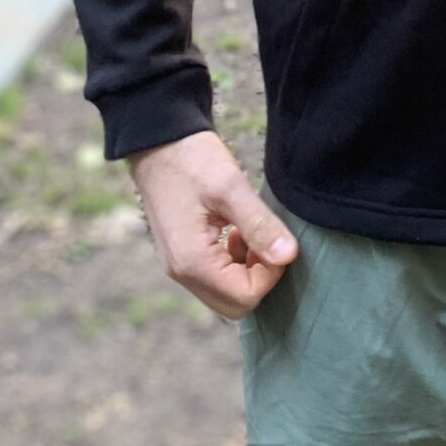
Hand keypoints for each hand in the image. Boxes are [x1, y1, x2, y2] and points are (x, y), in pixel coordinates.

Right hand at [128, 130, 298, 318]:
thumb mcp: (230, 187)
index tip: (273, 239)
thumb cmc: (191, 158)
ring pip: (225, 294)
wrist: (157, 141)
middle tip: (263, 239)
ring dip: (246, 270)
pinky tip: (235, 232)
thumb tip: (288, 257)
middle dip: (258, 277)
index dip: (269, 272)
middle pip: (235, 304)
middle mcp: (181, 272)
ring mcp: (178, 266)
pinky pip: (214, 278)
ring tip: (249, 232)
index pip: (246, 297)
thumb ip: (259, 224)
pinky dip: (232, 264)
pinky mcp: (181, 255)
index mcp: (192, 261)